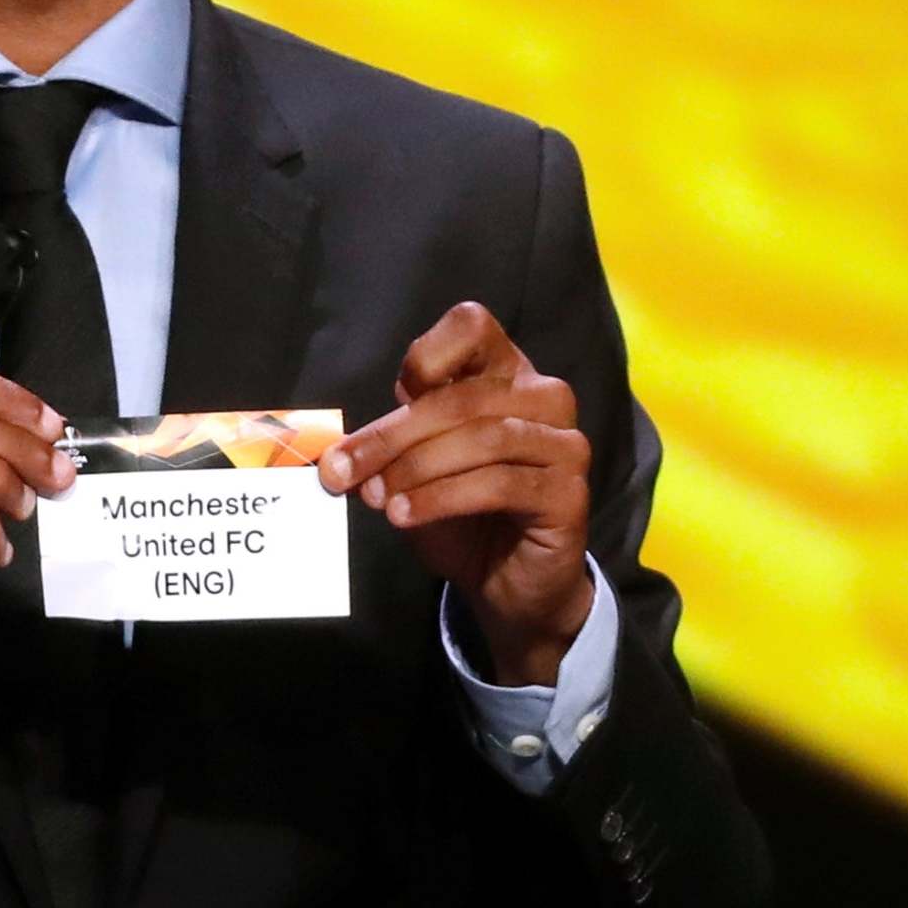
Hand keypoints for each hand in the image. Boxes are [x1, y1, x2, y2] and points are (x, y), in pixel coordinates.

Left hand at [319, 302, 591, 685]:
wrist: (507, 581)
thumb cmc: (459, 511)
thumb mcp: (415, 465)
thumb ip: (391, 443)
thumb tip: (338, 454)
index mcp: (505, 372)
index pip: (473, 326)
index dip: (431, 351)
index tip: (397, 392)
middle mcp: (544, 397)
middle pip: (463, 397)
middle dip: (394, 436)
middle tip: (344, 472)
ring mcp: (564, 444)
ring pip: (482, 439)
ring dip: (416, 469)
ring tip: (377, 500)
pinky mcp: (569, 492)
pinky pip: (501, 484)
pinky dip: (442, 498)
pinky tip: (406, 515)